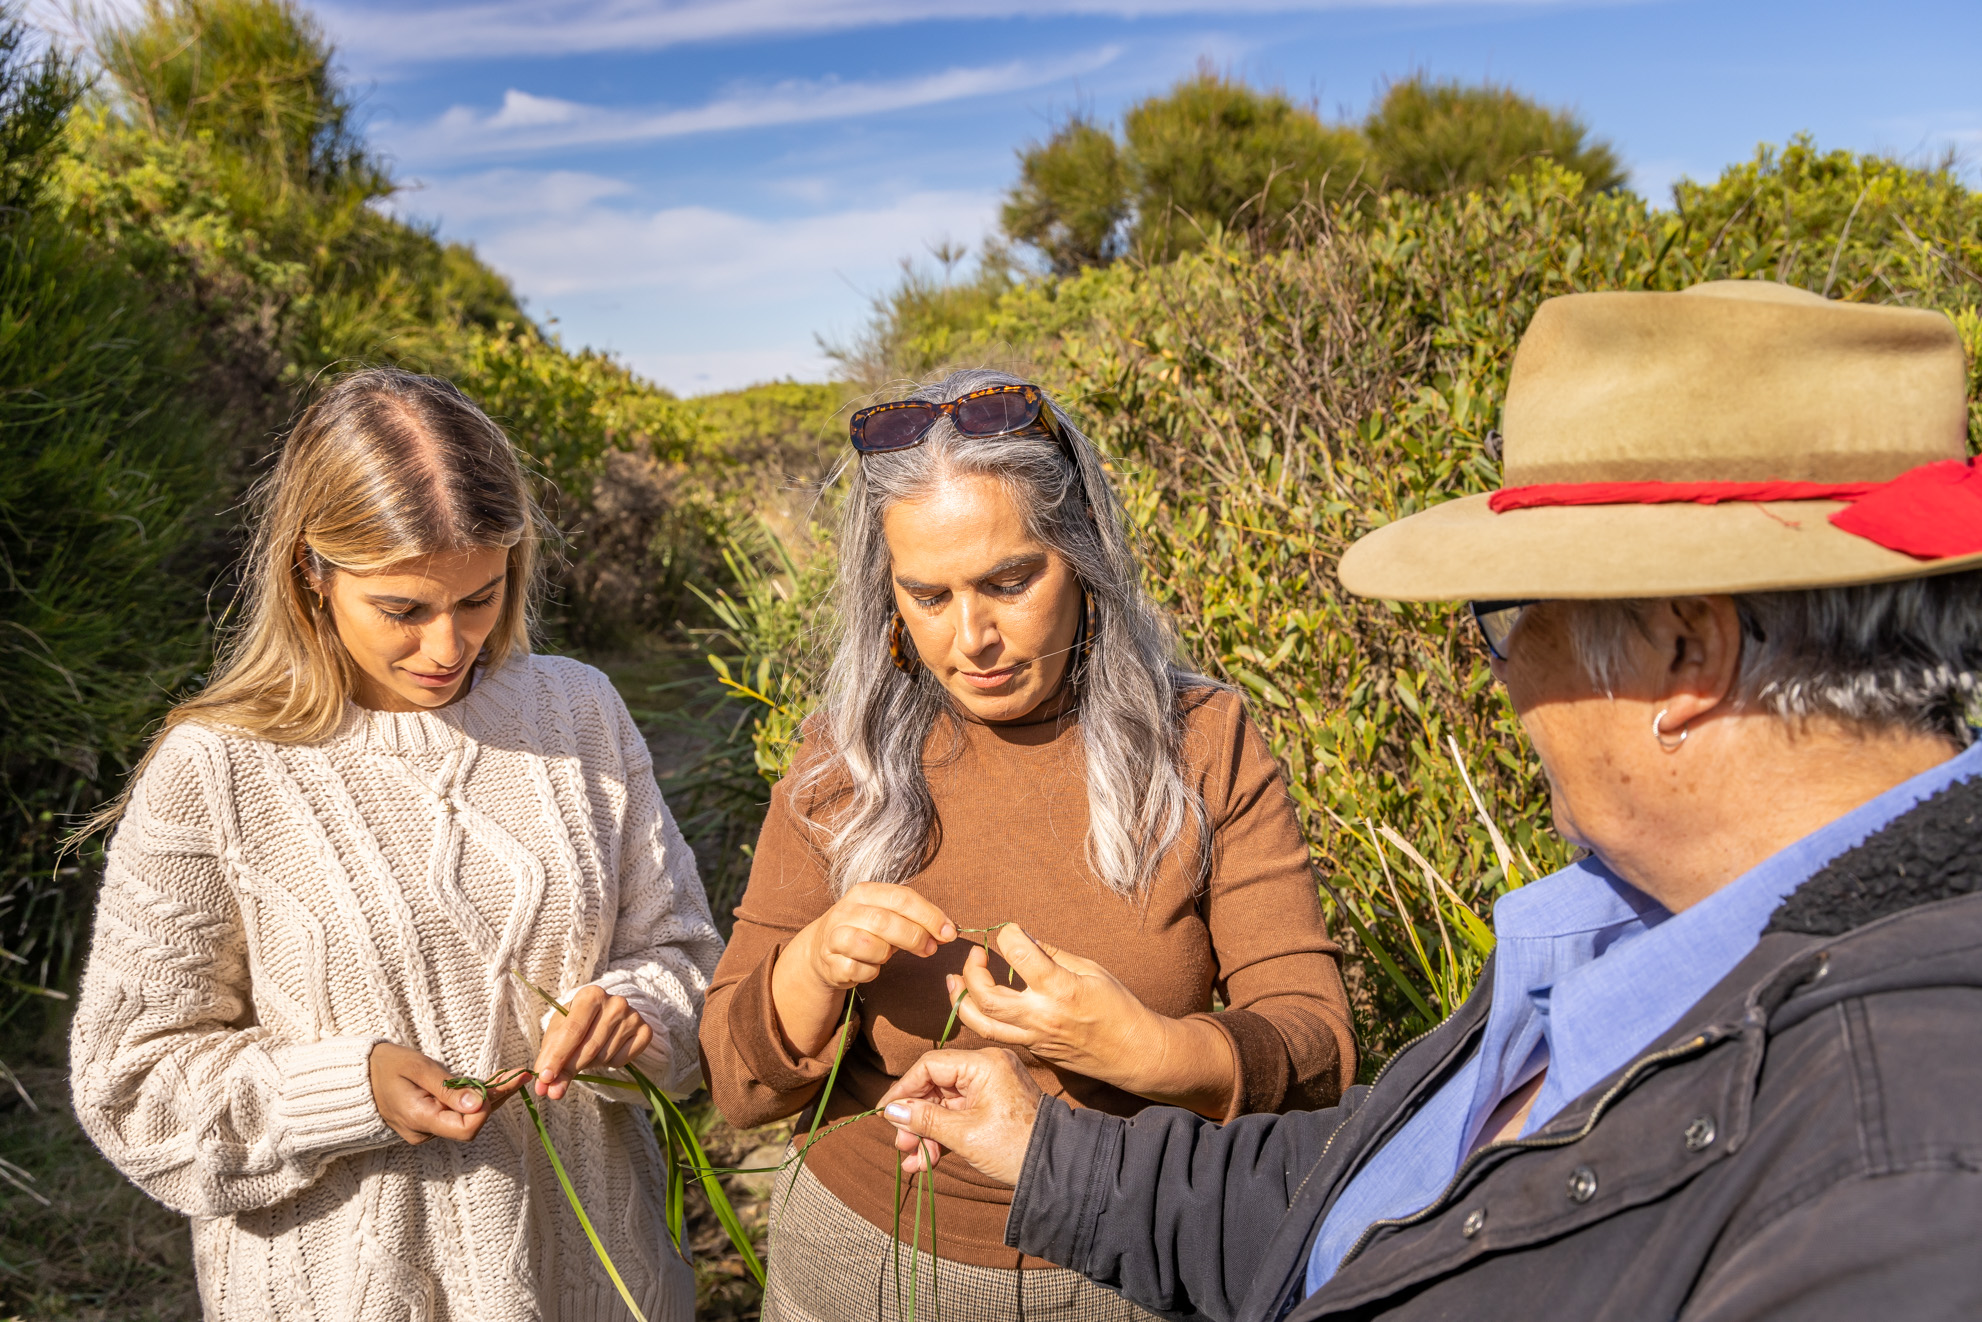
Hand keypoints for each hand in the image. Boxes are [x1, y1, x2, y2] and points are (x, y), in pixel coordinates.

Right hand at [369, 1042, 523, 1144]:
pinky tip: (499, 1082)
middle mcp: (426, 1131)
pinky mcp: (431, 1119)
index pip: (466, 1129)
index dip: (486, 1109)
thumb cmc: (386, 1065)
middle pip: (471, 1122)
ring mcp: (428, 1128)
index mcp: (420, 1120)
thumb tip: (479, 1104)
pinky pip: (458, 1111)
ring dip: (491, 1095)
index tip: (498, 1084)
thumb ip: (448, 1088)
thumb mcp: (417, 1068)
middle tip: (521, 1074)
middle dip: (496, 1098)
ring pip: (468, 1116)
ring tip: (516, 1075)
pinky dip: (477, 1096)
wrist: (359, 1075)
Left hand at [532, 984, 655, 1100]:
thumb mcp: (558, 1034)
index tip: (544, 1078)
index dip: (557, 1057)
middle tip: (554, 1086)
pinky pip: (621, 1060)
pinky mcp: (645, 1031)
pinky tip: (606, 1051)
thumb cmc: (576, 1024)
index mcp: (591, 994)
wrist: (604, 1015)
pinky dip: (609, 1064)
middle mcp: (616, 1002)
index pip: (573, 1030)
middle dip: (570, 1068)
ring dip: (589, 1064)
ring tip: (587, 1054)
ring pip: (604, 1056)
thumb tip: (548, 1090)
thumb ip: (550, 1059)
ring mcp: (633, 1016)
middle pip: (589, 1047)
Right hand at [771, 882, 955, 1057]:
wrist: (822, 949)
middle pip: (886, 921)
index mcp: (865, 892)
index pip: (902, 897)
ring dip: (886, 954)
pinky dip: (871, 972)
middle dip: (915, 937)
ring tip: (887, 955)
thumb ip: (917, 920)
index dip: (929, 915)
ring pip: (869, 945)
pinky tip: (870, 967)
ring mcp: (834, 936)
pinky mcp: (829, 962)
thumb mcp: (889, 917)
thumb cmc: (865, 930)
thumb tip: (948, 932)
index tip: (949, 932)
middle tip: (930, 949)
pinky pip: (859, 970)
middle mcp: (847, 910)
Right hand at [879, 1048, 1043, 1185]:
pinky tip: (926, 1161)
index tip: (886, 1114)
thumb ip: (925, 1120)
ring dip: (926, 1132)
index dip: (904, 1089)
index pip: (930, 1065)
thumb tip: (890, 1111)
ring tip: (913, 1160)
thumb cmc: (1015, 1148)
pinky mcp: (992, 1107)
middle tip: (901, 1145)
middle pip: (936, 1086)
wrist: (1057, 1170)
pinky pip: (959, 1115)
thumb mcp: (964, 1135)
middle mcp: (986, 1069)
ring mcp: (990, 1088)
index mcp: (983, 1064)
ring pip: (945, 1105)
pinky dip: (943, 1135)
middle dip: (915, 1118)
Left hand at [949, 926, 1236, 1115]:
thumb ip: (1054, 955)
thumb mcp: (1092, 970)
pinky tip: (977, 1000)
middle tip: (976, 955)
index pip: (1019, 953)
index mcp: (1061, 989)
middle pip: (987, 996)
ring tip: (955, 981)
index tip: (1008, 930)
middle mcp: (1042, 1016)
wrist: (1132, 1053)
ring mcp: (1034, 1037)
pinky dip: (981, 1015)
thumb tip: (1024, 939)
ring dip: (961, 1000)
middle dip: (971, 971)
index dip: (1007, 935)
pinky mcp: (1032, 1050)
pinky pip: (997, 1034)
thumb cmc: (1118, 1007)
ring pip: (981, 1024)